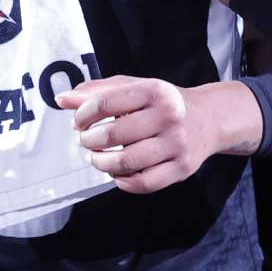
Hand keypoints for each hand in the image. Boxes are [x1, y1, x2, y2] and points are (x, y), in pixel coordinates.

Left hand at [56, 75, 221, 193]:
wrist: (209, 119)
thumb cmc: (163, 103)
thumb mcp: (135, 88)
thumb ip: (99, 92)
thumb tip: (62, 99)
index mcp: (154, 91)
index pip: (105, 103)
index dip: (82, 115)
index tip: (78, 122)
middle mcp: (169, 116)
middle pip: (113, 134)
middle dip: (89, 140)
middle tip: (86, 141)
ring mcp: (177, 144)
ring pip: (126, 162)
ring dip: (101, 163)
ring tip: (96, 158)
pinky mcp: (182, 169)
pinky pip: (143, 184)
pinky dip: (122, 182)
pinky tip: (117, 173)